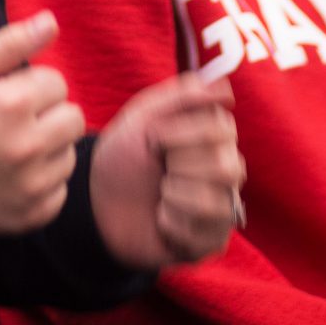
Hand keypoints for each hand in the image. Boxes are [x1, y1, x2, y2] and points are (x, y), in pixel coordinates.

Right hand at [0, 11, 84, 235]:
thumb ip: (10, 43)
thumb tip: (52, 21)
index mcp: (12, 104)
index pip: (56, 82)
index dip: (30, 85)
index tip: (4, 96)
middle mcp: (27, 146)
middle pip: (72, 117)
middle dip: (47, 114)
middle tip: (13, 121)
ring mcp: (32, 185)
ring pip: (69, 153)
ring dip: (48, 147)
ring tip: (12, 148)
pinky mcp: (33, 214)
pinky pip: (60, 190)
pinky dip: (43, 182)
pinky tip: (13, 176)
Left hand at [89, 73, 244, 269]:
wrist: (99, 203)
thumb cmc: (124, 155)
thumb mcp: (143, 116)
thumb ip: (183, 95)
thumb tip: (225, 87)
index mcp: (216, 134)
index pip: (222, 128)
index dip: (180, 133)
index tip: (154, 137)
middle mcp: (227, 167)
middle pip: (225, 167)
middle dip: (177, 166)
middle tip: (159, 167)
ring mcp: (222, 205)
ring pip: (215, 203)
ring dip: (173, 196)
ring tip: (160, 194)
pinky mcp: (212, 238)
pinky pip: (204, 234)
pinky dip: (170, 224)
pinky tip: (160, 218)